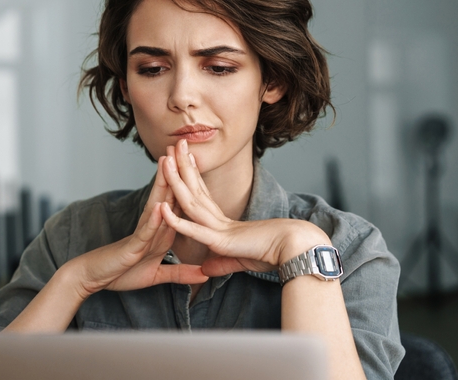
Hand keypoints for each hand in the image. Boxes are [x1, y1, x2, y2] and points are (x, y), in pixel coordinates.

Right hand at [74, 155, 207, 296]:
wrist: (93, 279)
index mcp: (160, 233)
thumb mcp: (157, 276)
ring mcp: (141, 236)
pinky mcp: (133, 248)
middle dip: (175, 173)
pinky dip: (153, 221)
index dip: (187, 184)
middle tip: (182, 147)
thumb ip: (180, 273)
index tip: (196, 164)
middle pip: (166, 196)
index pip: (176, 204)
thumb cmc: (121, 274)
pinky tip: (160, 207)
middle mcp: (151, 229)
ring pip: (155, 207)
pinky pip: (145, 233)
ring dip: (162, 186)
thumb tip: (205, 275)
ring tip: (168, 162)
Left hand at [159, 140, 330, 276]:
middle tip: (174, 144)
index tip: (180, 160)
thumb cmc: (274, 253)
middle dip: (182, 167)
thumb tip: (205, 268)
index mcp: (225, 223)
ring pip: (191, 201)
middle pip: (195, 190)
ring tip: (166, 159)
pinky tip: (162, 209)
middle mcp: (219, 221)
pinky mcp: (221, 241)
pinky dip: (177, 221)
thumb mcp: (240, 261)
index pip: (202, 196)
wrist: (296, 248)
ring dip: (176, 180)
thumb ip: (221, 263)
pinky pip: (194, 230)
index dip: (190, 177)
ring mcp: (219, 229)